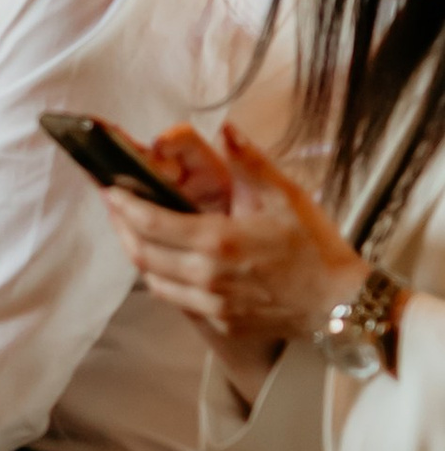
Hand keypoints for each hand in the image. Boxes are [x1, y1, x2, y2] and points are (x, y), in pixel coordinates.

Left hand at [103, 120, 361, 349]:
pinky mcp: (220, 321)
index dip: (124, 205)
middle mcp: (208, 277)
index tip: (109, 189)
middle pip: (142, 253)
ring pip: (153, 280)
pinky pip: (176, 298)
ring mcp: (212, 304)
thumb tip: (226, 129)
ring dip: (138, 253)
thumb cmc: (315, 247)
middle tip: (113, 205)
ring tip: (132, 229)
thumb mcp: (286, 196)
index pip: (152, 223)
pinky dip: (161, 277)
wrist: (340, 302)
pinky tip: (164, 259)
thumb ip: (250, 162)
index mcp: (219, 242)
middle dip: (121, 227)